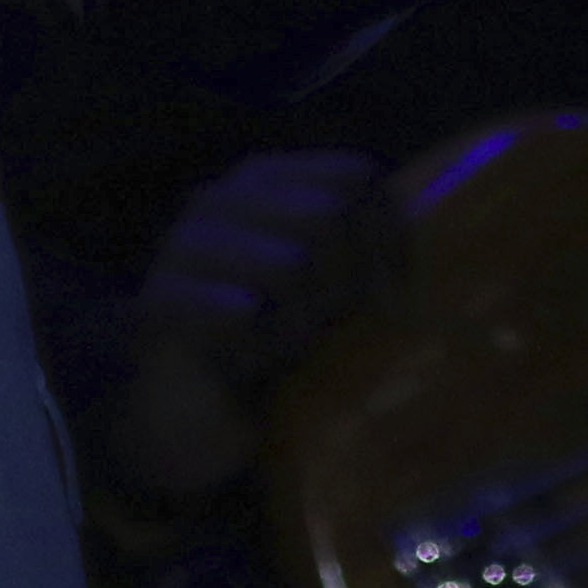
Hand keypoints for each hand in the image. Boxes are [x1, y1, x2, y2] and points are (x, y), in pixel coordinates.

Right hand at [110, 149, 395, 503]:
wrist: (193, 410)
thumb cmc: (274, 341)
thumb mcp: (335, 287)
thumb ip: (370, 252)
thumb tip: (426, 264)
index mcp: (268, 179)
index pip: (353, 177)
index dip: (385, 237)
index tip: (386, 294)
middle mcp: (223, 197)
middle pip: (326, 215)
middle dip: (343, 283)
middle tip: (328, 329)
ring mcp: (184, 243)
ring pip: (290, 263)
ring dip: (301, 321)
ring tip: (287, 348)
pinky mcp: (161, 299)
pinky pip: (242, 312)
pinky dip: (261, 345)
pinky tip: (251, 362)